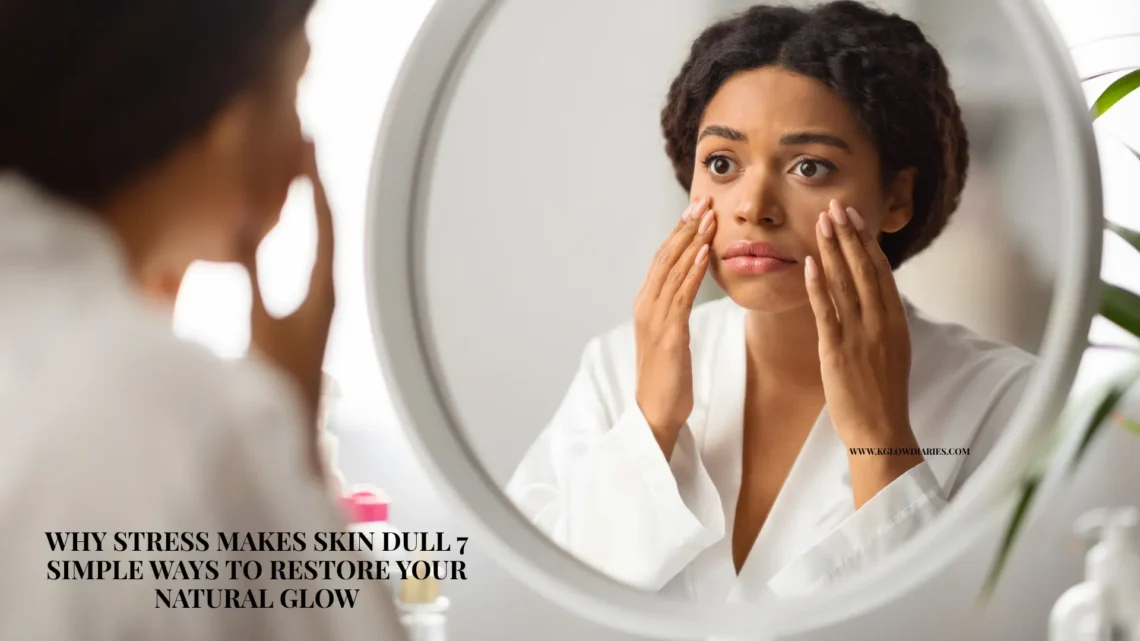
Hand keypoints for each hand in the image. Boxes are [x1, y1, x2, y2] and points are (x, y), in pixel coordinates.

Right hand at [239, 140, 334, 476]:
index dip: (314, 184)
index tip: (308, 147)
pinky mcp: (315, 311)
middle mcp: (331, 291)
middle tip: (307, 144)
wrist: (296, 429)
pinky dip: (307, 229)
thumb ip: (252, 276)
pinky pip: (315, 256)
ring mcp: (325, 301)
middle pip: (328, 225)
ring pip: (324, 240)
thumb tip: (243, 227)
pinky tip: (296, 224)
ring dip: (313, 204)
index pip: (323, 224)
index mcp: (324, 290)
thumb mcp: (260, 323)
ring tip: (302, 171)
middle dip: (316, 184)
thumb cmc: (280, 383)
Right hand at [633, 196, 715, 457]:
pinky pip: (681, 296)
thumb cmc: (667, 378)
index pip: (662, 259)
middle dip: (685, 227)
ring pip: (672, 271)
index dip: (678, 232)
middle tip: (703, 201)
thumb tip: (689, 287)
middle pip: (665, 257)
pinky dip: (691, 272)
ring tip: (708, 218)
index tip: (696, 209)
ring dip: (691, 241)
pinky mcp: (668, 335)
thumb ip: (675, 310)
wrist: (655, 413)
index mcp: (646, 304)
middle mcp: (646, 306)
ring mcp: (655, 319)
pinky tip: (703, 254)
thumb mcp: (671, 336)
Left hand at [804, 199, 914, 448]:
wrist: (880, 430)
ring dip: (833, 249)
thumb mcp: (891, 351)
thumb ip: (882, 322)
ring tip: (821, 222)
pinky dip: (818, 284)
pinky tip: (810, 262)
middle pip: (864, 268)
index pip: (881, 271)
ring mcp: (861, 334)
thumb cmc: (882, 395)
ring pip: (846, 282)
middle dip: (849, 235)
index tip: (854, 218)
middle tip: (836, 206)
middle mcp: (881, 322)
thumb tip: (872, 298)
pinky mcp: (838, 350)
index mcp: (896, 321)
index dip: (866, 242)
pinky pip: (827, 310)